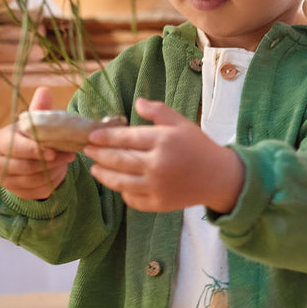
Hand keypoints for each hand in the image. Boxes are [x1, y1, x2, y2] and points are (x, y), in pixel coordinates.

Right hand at [0, 87, 74, 199]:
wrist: (22, 157)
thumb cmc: (28, 136)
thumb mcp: (32, 123)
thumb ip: (38, 110)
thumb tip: (44, 90)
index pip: (16, 148)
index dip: (34, 150)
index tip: (52, 151)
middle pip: (27, 166)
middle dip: (51, 161)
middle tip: (69, 155)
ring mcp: (6, 181)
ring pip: (34, 180)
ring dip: (54, 171)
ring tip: (66, 160)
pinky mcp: (17, 193)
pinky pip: (38, 191)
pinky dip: (52, 182)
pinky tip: (59, 171)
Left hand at [84, 98, 244, 212]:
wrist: (219, 177)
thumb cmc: (198, 147)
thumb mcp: (181, 123)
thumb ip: (158, 111)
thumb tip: (136, 103)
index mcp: (163, 141)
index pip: (126, 138)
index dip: (105, 137)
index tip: (92, 136)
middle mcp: (158, 164)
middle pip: (119, 160)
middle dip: (99, 155)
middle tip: (87, 150)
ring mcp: (157, 187)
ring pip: (120, 182)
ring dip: (103, 175)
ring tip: (94, 169)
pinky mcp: (159, 204)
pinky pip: (133, 199)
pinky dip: (122, 192)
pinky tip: (117, 184)